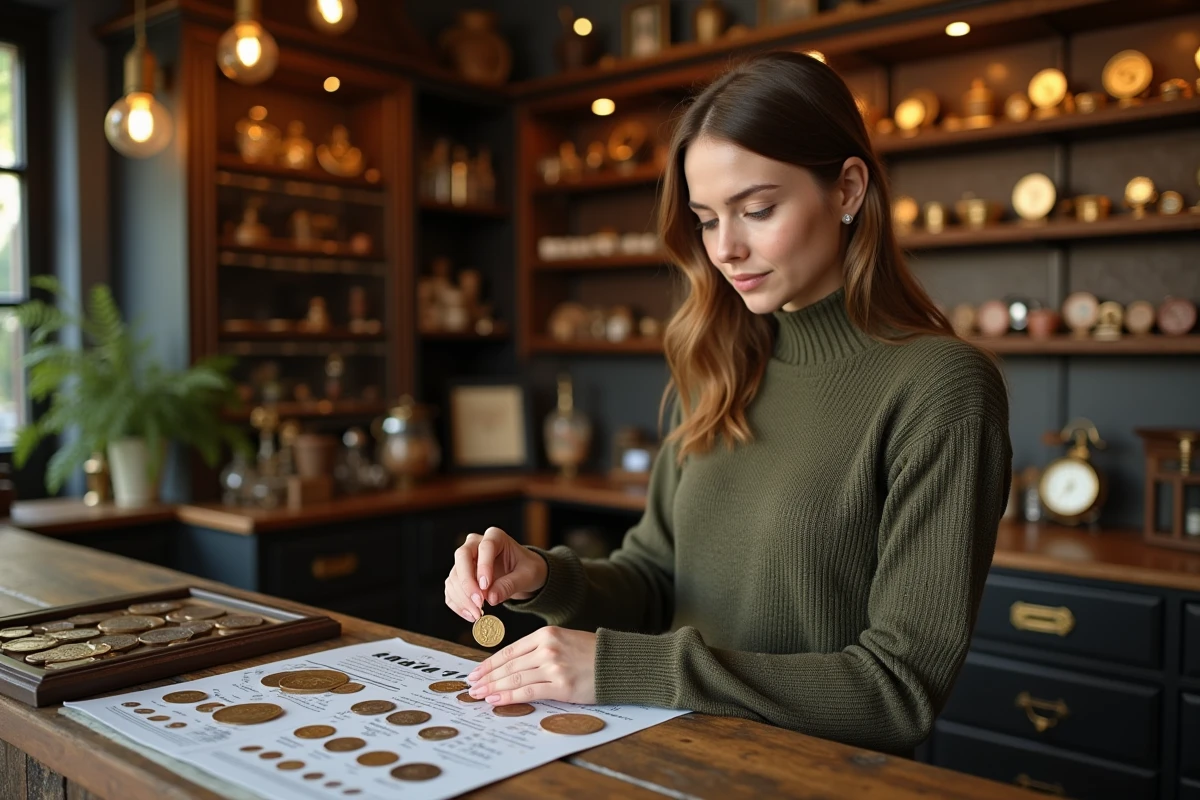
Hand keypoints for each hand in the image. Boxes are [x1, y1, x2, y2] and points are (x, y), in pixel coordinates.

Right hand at [444, 526, 546, 621]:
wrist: (522, 574)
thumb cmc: (527, 569)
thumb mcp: (527, 576)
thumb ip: (510, 584)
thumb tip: (491, 598)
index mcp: (495, 537)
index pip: (485, 547)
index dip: (483, 566)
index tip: (485, 587)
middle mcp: (476, 544)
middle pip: (462, 557)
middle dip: (467, 582)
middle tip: (479, 603)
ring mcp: (465, 559)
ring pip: (455, 575)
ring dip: (462, 597)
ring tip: (477, 614)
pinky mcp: (460, 575)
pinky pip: (452, 588)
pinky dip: (458, 603)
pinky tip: (470, 615)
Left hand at [466, 627, 596, 705]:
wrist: (618, 662)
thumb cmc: (591, 653)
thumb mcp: (563, 640)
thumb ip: (539, 649)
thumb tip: (512, 665)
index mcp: (545, 635)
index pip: (509, 651)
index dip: (489, 663)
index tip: (476, 672)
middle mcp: (547, 649)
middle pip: (508, 665)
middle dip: (487, 677)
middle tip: (471, 686)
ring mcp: (554, 667)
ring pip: (515, 678)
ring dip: (493, 688)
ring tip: (479, 695)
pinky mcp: (561, 686)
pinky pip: (529, 692)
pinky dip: (509, 697)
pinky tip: (497, 700)